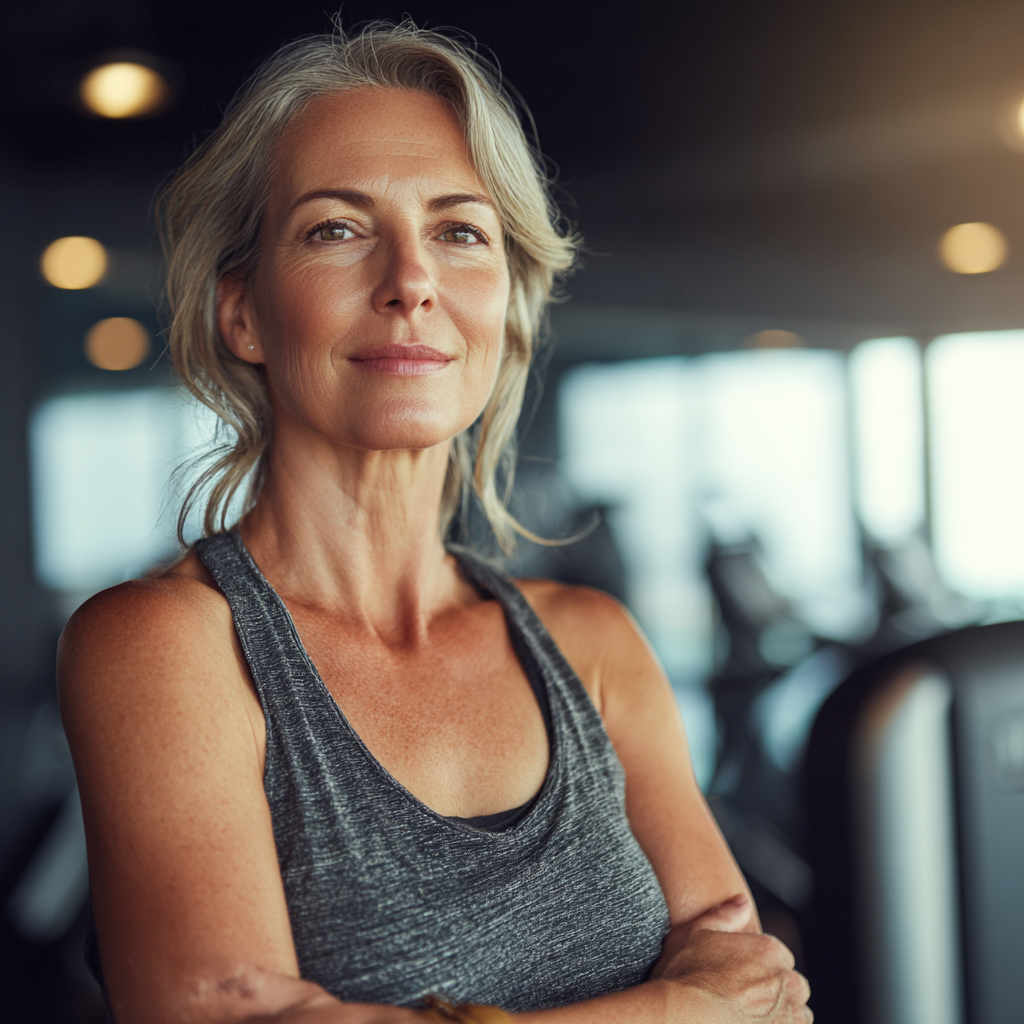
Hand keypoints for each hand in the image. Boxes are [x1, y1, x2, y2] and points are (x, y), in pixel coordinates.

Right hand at [649, 897, 811, 1022]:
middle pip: (791, 986)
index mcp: (770, 951)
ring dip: (780, 1015)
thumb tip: (743, 902)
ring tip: (749, 1016)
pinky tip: (747, 1023)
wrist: (681, 1016)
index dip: (759, 968)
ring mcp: (790, 1015)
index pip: (778, 958)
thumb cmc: (684, 975)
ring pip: (796, 1014)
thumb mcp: (695, 932)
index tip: (742, 978)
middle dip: (774, 991)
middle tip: (745, 1000)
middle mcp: (787, 982)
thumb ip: (725, 915)